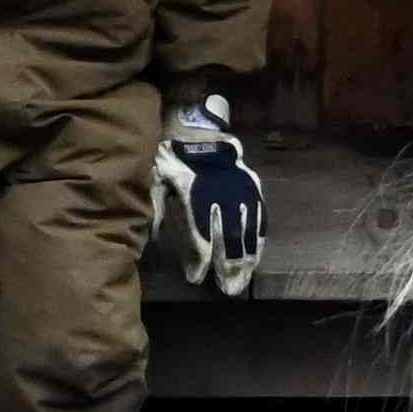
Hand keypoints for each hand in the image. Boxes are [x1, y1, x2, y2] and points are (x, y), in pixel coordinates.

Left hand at [151, 93, 268, 292]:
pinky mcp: (251, 183)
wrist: (194, 122)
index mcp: (196, 194)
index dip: (200, 260)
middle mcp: (223, 194)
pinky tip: (256, 252)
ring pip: (247, 229)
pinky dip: (257, 236)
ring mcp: (241, 188)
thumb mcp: (153, 179)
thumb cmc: (168, 153)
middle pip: (230, 239)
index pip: (202, 236)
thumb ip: (155, 209)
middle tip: (228, 289)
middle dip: (229, 266)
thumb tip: (156, 239)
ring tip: (244, 278)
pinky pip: (258, 214)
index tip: (196, 278)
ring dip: (246, 257)